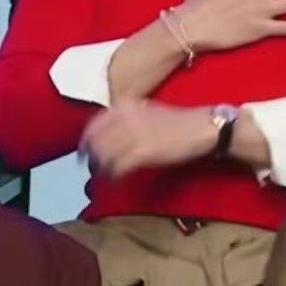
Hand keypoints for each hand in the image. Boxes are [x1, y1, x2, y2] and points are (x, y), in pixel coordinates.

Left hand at [79, 100, 215, 177]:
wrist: (200, 127)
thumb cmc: (177, 121)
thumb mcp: (147, 111)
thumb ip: (126, 119)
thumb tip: (109, 135)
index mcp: (125, 105)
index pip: (94, 124)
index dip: (87, 141)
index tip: (86, 152)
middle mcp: (124, 117)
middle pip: (94, 141)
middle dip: (91, 157)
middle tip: (93, 168)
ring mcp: (132, 134)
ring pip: (102, 156)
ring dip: (100, 169)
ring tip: (105, 175)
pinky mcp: (141, 152)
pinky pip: (116, 168)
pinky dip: (113, 176)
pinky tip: (116, 179)